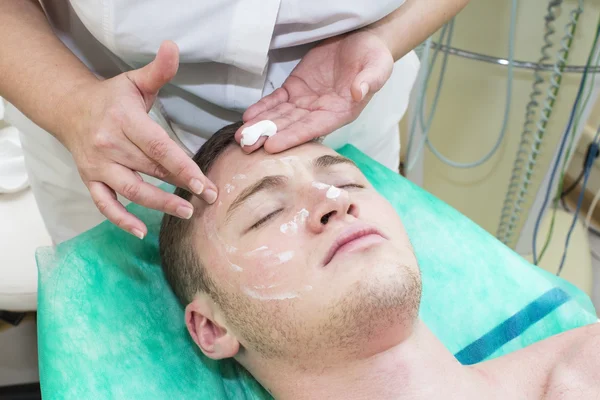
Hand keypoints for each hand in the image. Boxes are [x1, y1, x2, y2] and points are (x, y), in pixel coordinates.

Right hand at [60, 41, 216, 238]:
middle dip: (181, 186)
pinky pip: (104, 204)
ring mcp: (98, 166)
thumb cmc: (111, 98)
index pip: (158, 147)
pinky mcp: (91, 179)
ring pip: (131, 190)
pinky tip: (140, 231)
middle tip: (210, 198)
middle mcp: (109, 145)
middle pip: (150, 170)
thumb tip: (174, 47)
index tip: (205, 183)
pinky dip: (120, 219)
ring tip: (187, 212)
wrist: (70, 109)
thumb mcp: (135, 82)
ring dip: (159, 204)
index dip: (182, 167)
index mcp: (124, 120)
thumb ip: (158, 70)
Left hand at [236, 30, 393, 152]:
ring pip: (280, 116)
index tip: (273, 145)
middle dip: (269, 136)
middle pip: (291, 127)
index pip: (313, 128)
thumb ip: (369, 80)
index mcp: (340, 112)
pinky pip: (276, 100)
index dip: (292, 137)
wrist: (362, 41)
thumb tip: (358, 92)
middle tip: (247, 146)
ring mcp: (306, 101)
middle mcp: (320, 112)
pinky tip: (248, 116)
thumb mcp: (378, 66)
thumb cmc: (374, 57)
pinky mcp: (295, 88)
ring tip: (241, 137)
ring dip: (260, 126)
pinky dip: (262, 108)